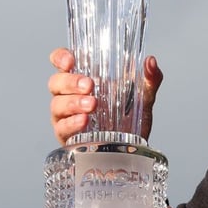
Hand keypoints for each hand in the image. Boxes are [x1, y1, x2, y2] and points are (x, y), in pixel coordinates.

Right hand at [47, 48, 162, 143]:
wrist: (133, 150)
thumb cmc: (131, 118)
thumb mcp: (144, 96)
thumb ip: (150, 78)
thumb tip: (151, 61)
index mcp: (83, 78)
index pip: (61, 62)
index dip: (61, 58)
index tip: (70, 61)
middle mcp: (70, 95)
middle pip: (56, 82)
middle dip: (71, 82)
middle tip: (90, 85)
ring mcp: (65, 116)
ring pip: (57, 104)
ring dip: (73, 103)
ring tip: (92, 105)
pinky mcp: (67, 136)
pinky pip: (62, 128)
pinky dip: (72, 123)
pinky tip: (84, 121)